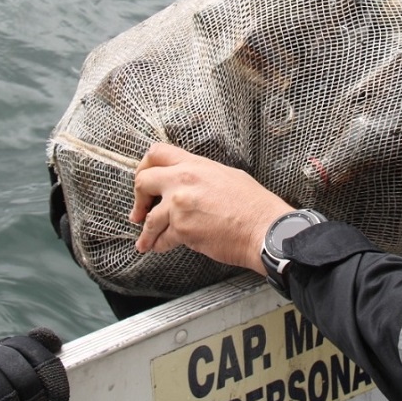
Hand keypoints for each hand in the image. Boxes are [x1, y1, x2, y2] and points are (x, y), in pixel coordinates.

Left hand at [130, 143, 293, 272]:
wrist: (263, 228)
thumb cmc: (253, 205)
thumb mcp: (227, 175)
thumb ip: (201, 175)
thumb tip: (189, 182)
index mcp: (195, 164)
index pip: (157, 153)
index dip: (144, 166)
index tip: (143, 179)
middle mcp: (183, 180)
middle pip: (143, 182)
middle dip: (138, 199)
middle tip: (139, 211)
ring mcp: (180, 205)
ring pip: (149, 218)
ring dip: (145, 232)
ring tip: (145, 240)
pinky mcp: (182, 229)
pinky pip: (162, 238)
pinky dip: (158, 245)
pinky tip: (158, 247)